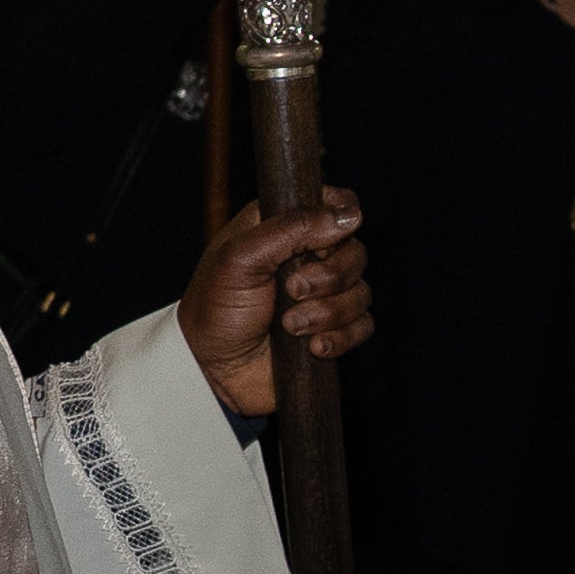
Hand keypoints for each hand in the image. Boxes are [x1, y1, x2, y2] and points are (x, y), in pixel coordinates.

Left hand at [181, 193, 367, 412]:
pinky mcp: (332, 329)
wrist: (212, 369)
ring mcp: (322, 295)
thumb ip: (292, 228)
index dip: (340, 220)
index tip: (323, 242)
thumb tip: (349, 217)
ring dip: (328, 312)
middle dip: (329, 277)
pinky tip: (312, 347)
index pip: (336, 204)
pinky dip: (340, 337)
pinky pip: (362, 327)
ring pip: (361, 292)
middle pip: (356, 251)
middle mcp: (307, 256)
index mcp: (283, 226)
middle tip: (292, 291)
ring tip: (291, 326)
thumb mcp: (240, 258)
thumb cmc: (214, 309)